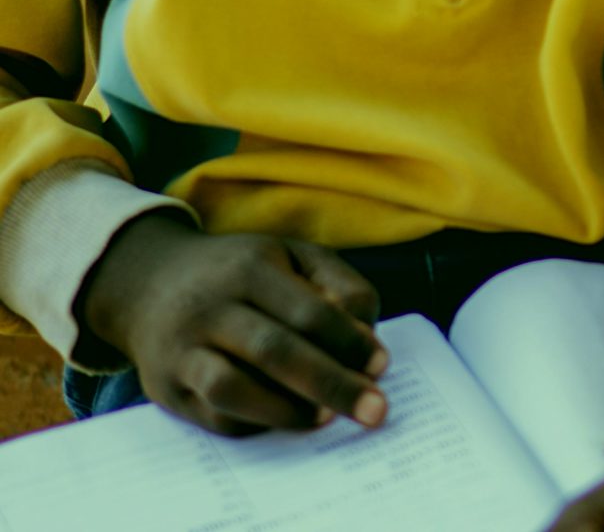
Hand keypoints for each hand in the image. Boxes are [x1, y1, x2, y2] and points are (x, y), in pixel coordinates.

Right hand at [78, 211, 386, 435]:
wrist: (148, 283)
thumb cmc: (240, 271)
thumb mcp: (292, 255)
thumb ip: (339, 285)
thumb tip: (366, 339)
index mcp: (249, 267)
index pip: (309, 311)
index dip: (350, 342)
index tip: (381, 367)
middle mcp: (209, 307)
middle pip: (275, 352)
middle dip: (332, 385)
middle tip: (374, 410)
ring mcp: (181, 349)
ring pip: (232, 388)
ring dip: (287, 410)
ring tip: (327, 419)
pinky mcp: (165, 388)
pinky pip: (213, 416)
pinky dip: (255, 423)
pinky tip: (287, 420)